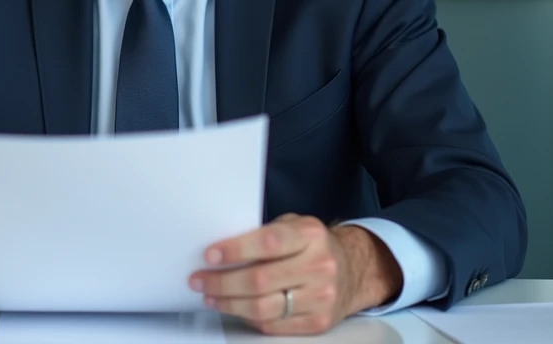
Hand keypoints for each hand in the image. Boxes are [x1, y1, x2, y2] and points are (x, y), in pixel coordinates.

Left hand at [189, 214, 402, 335]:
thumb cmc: (312, 245)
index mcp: (310, 235)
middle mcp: (319, 266)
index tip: (210, 255)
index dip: (235, 250)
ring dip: (229, 303)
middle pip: (260, 280)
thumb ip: (264, 235)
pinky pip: (273, 325)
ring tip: (210, 296)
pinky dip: (248, 318)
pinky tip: (234, 308)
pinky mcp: (318, 322)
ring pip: (263, 307)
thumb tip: (220, 251)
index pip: (268, 243)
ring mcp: (321, 297)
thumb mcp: (294, 226)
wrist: (353, 269)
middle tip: (199, 279)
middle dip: (222, 282)